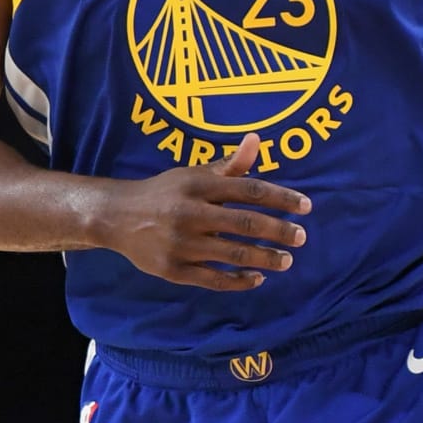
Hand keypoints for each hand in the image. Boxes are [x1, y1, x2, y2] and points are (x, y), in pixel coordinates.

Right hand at [98, 132, 310, 290]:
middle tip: (302, 237)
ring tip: (286, 260)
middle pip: (245, 223)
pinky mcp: (173, 270)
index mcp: (198, 185)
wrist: (117, 217)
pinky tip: (257, 278)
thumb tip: (257, 141)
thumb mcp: (193, 174)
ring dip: (265, 258)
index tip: (305, 207)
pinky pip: (213, 280)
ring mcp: (181, 244)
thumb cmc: (164, 192)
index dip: (281, 198)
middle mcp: (190, 213)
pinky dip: (238, 281)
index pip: (249, 190)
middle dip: (279, 231)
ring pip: (233, 254)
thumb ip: (229, 165)